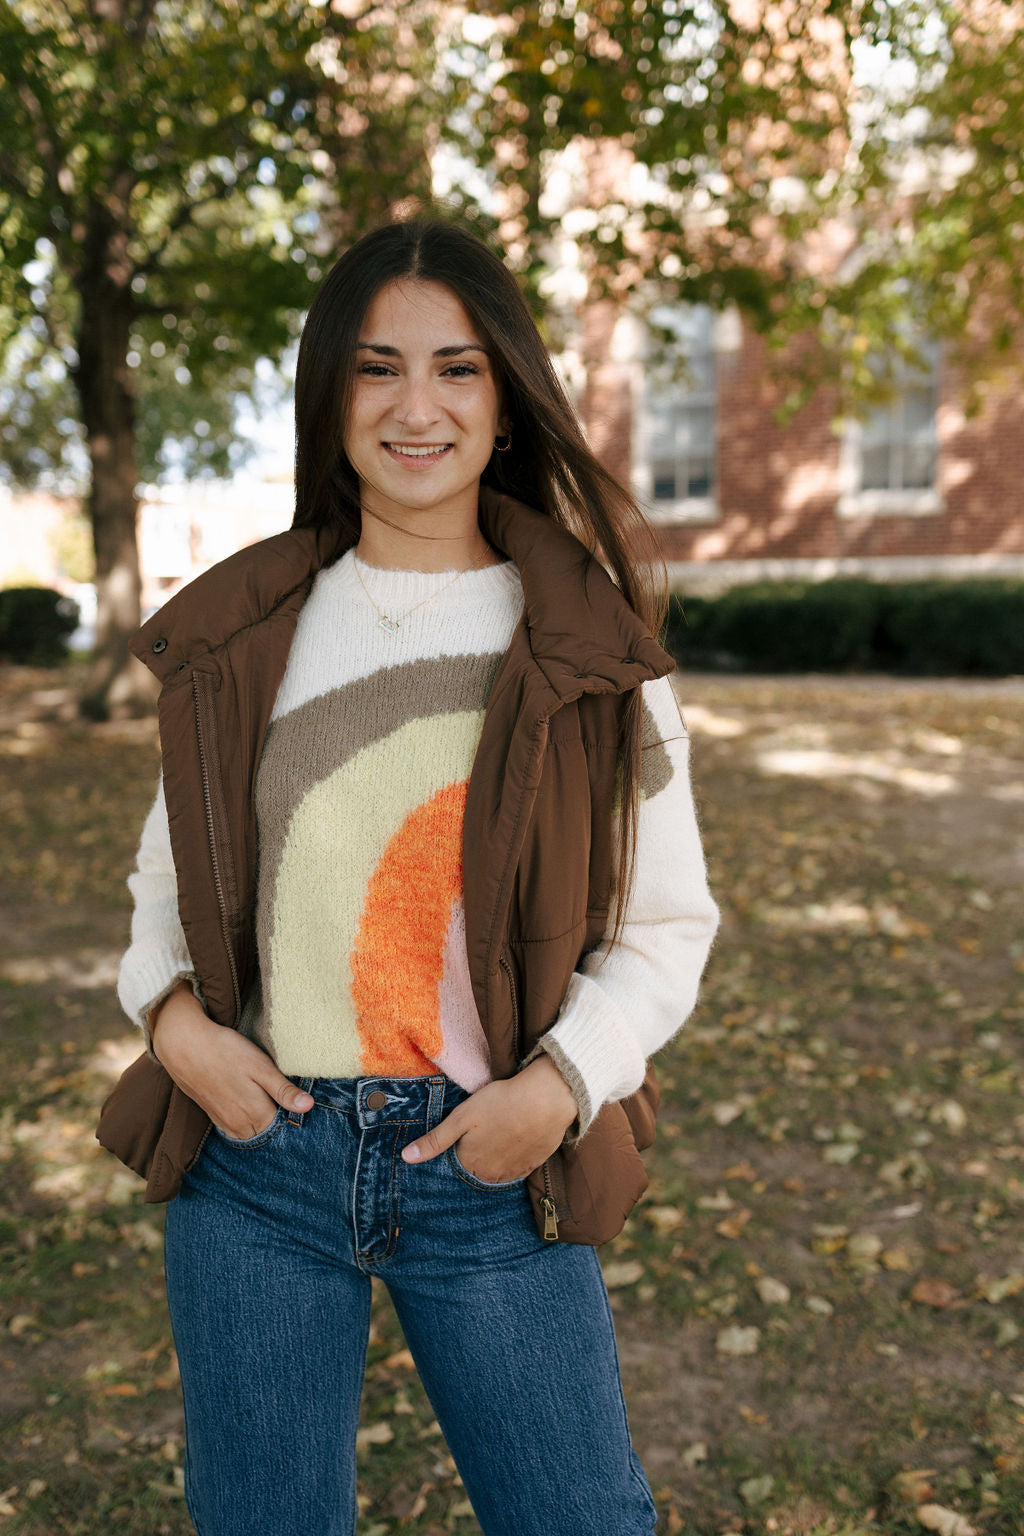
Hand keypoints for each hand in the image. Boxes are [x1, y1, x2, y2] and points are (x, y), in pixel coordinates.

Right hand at [150, 982, 312, 1138]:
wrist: (185, 1046)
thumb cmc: (226, 1052)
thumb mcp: (261, 1067)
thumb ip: (284, 1091)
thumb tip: (309, 1107)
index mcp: (257, 1115)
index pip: (285, 1126)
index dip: (293, 1111)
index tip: (296, 1096)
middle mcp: (241, 1126)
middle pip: (269, 1131)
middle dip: (278, 1118)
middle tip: (281, 1093)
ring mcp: (225, 1123)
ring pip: (252, 1131)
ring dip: (261, 1119)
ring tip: (264, 1095)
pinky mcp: (214, 1116)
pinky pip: (237, 1127)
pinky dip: (246, 1119)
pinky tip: (246, 1100)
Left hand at [400, 1055, 577, 1183]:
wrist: (546, 1099)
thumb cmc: (500, 1103)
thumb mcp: (461, 1117)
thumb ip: (434, 1140)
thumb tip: (405, 1158)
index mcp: (470, 1163)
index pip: (455, 1163)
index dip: (458, 1144)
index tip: (466, 1129)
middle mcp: (491, 1175)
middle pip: (476, 1168)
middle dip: (476, 1152)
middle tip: (485, 1127)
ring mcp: (514, 1172)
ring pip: (496, 1169)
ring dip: (495, 1155)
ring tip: (500, 1130)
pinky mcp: (533, 1165)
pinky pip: (517, 1166)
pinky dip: (514, 1155)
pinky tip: (516, 1136)